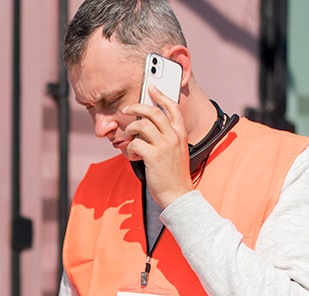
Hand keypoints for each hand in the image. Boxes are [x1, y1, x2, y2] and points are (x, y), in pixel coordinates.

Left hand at [121, 85, 192, 207]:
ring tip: (129, 139)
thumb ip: (167, 137)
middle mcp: (174, 136)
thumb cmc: (174, 174)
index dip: (161, 96)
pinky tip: (133, 155)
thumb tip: (147, 126)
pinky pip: (135, 144)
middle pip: (153, 112)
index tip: (152, 88)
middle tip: (127, 108)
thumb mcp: (176, 151)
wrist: (178, 194)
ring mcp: (164, 146)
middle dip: (137, 106)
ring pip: (141, 125)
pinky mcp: (153, 156)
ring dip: (130, 130)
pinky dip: (129, 148)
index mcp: (180, 133)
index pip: (172, 108)